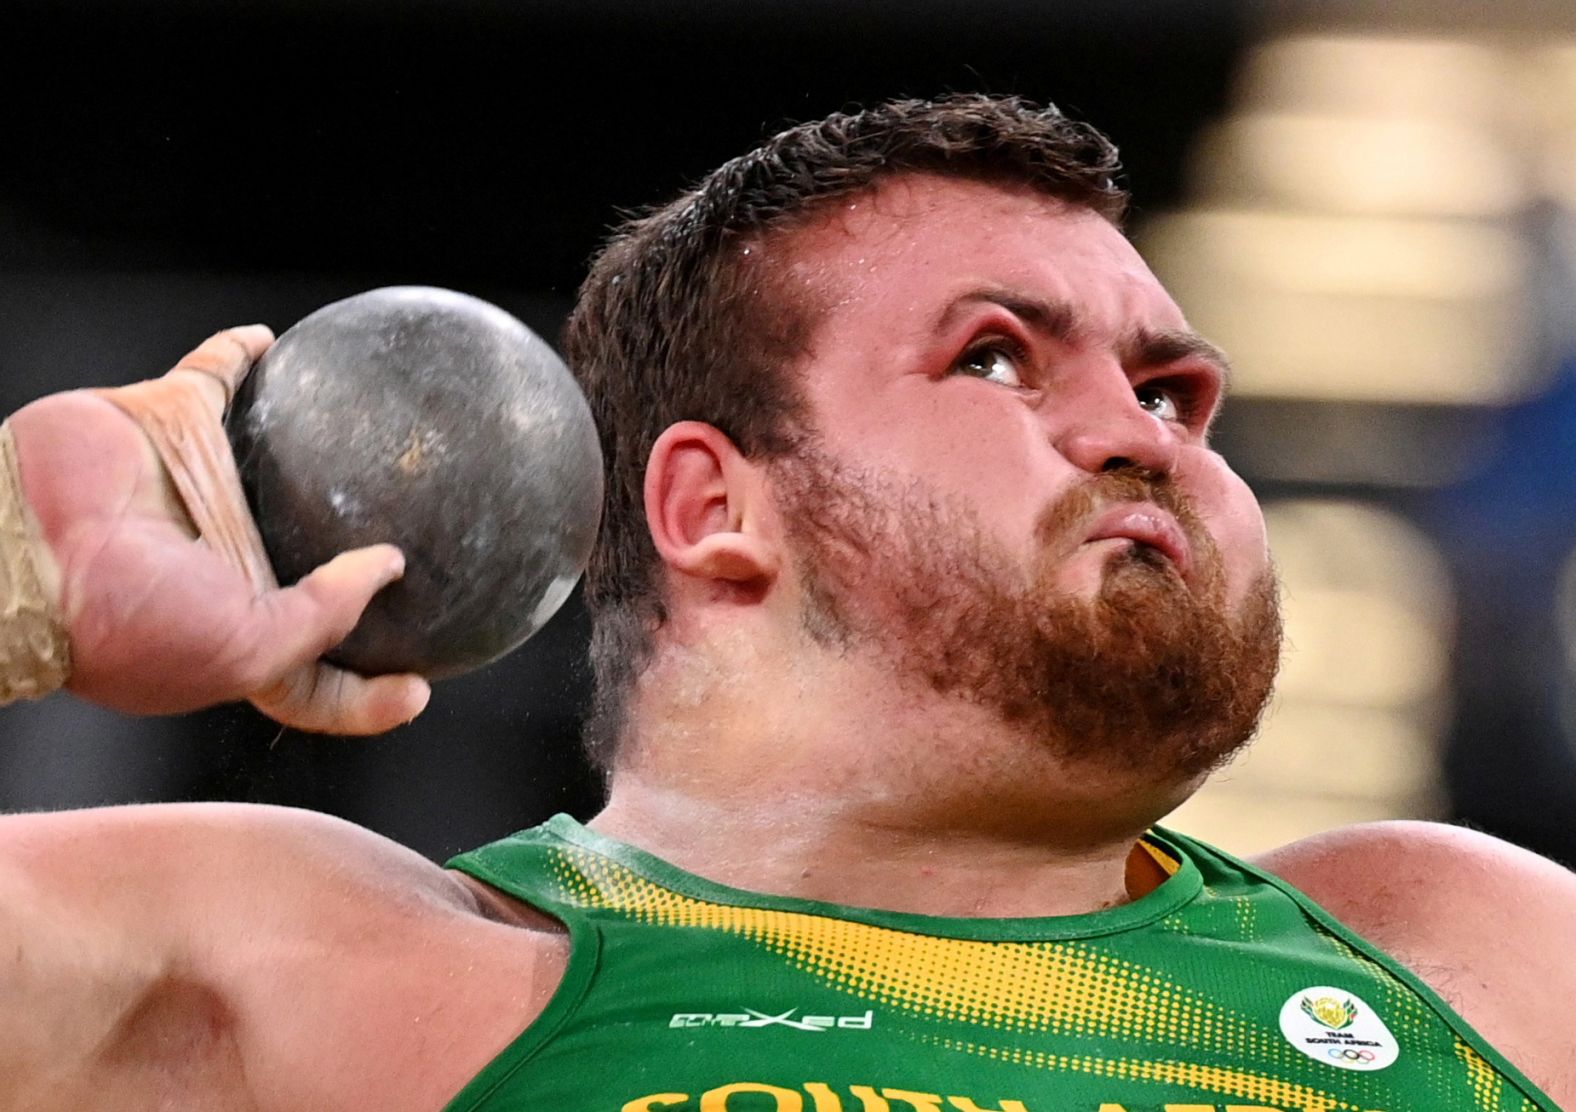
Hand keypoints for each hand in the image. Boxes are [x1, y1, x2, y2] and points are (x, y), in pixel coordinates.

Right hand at [7, 327, 430, 733]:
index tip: (422, 686)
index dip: (368, 693)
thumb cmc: (131, 619)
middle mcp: (223, 563)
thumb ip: (325, 619)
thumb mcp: (249, 652)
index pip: (315, 678)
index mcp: (237, 634)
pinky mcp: (169, 422)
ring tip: (379, 431)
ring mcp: (197, 489)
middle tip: (424, 538)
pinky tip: (278, 341)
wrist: (29, 547)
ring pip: (276, 458)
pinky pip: (219, 374)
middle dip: (359, 555)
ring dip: (317, 442)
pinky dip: (244, 354)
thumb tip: (387, 569)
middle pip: (308, 560)